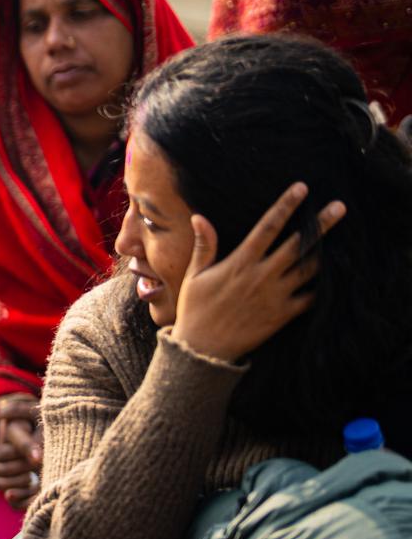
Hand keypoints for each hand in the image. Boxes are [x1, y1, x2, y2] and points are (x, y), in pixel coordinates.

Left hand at [0, 394, 41, 508]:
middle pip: (13, 469)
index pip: (13, 452)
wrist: (71, 436)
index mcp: (42, 443)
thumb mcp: (33, 410)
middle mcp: (47, 461)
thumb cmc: (48, 420)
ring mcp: (48, 474)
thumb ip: (15, 409)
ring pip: (18, 485)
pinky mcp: (48, 483)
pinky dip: (12, 497)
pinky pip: (28, 496)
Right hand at [170, 183, 345, 363]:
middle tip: (340, 207)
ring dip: (327, 251)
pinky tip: (334, 275)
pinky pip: (310, 297)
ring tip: (344, 238)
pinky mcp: (283, 315)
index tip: (301, 188)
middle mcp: (262, 276)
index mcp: (240, 263)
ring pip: (309, 269)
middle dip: (320, 224)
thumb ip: (205, 245)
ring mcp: (276, 296)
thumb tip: (200, 217)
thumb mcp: (195, 275)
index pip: (267, 228)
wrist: (204, 350)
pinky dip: (323, 286)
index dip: (285, 206)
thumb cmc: (195, 310)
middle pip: (298, 244)